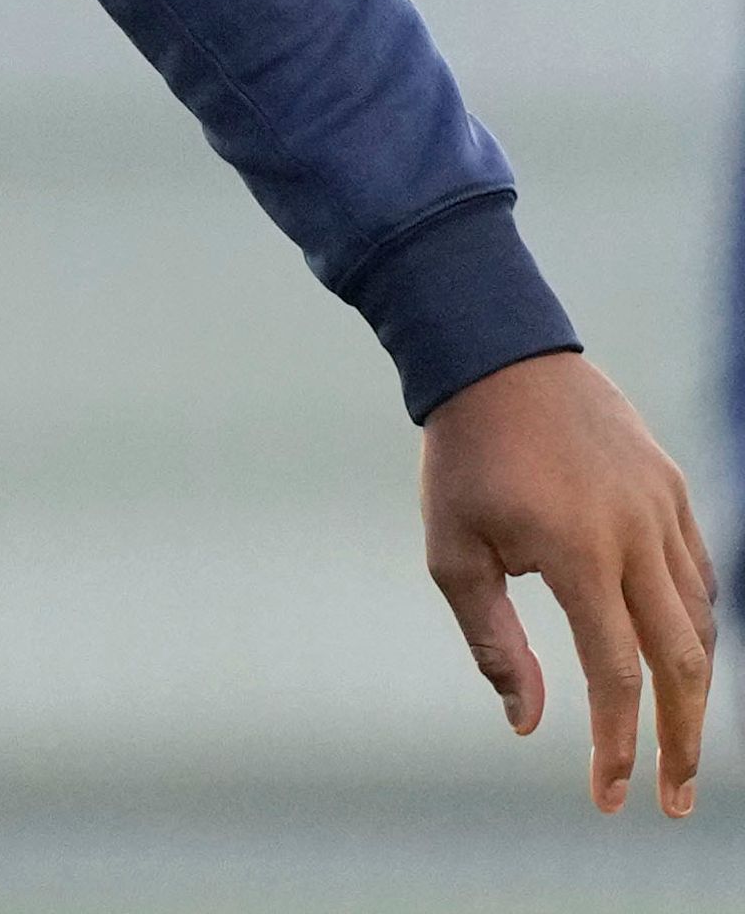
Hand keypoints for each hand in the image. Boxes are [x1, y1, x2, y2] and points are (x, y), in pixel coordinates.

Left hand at [421, 351, 716, 814]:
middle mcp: (637, 535)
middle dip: (683, 740)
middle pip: (684, 662)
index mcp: (579, 553)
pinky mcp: (675, 490)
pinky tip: (681, 661)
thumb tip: (527, 724)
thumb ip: (493, 642)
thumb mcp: (453, 552)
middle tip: (674, 799)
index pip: (617, 673)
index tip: (609, 796)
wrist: (497, 357)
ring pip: (703, 620)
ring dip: (696, 688)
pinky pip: (702, 576)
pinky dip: (698, 627)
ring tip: (677, 739)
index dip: (618, 743)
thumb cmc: (463, 460)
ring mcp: (665, 509)